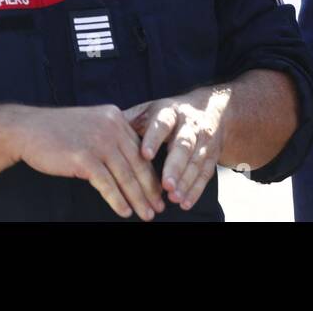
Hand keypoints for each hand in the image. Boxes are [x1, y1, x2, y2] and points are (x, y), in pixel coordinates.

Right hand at [11, 105, 164, 219]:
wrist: (27, 129)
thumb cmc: (57, 132)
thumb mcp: (91, 125)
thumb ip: (110, 137)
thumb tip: (129, 163)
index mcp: (116, 118)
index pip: (140, 150)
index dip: (151, 172)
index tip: (159, 189)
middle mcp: (111, 127)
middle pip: (137, 163)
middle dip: (150, 188)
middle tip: (159, 206)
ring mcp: (98, 142)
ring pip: (125, 176)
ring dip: (138, 198)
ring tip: (146, 214)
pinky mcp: (84, 157)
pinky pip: (106, 184)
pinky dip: (117, 200)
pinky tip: (124, 211)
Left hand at [125, 86, 229, 209]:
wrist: (209, 109)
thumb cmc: (168, 116)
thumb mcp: (149, 112)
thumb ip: (128, 123)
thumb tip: (100, 131)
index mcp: (170, 113)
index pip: (162, 124)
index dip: (154, 138)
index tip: (144, 154)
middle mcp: (189, 125)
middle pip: (184, 145)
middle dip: (175, 166)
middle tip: (166, 185)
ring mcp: (203, 141)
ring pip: (196, 161)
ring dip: (186, 181)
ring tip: (174, 198)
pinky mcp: (211, 155)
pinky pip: (205, 173)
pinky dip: (196, 189)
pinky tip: (185, 203)